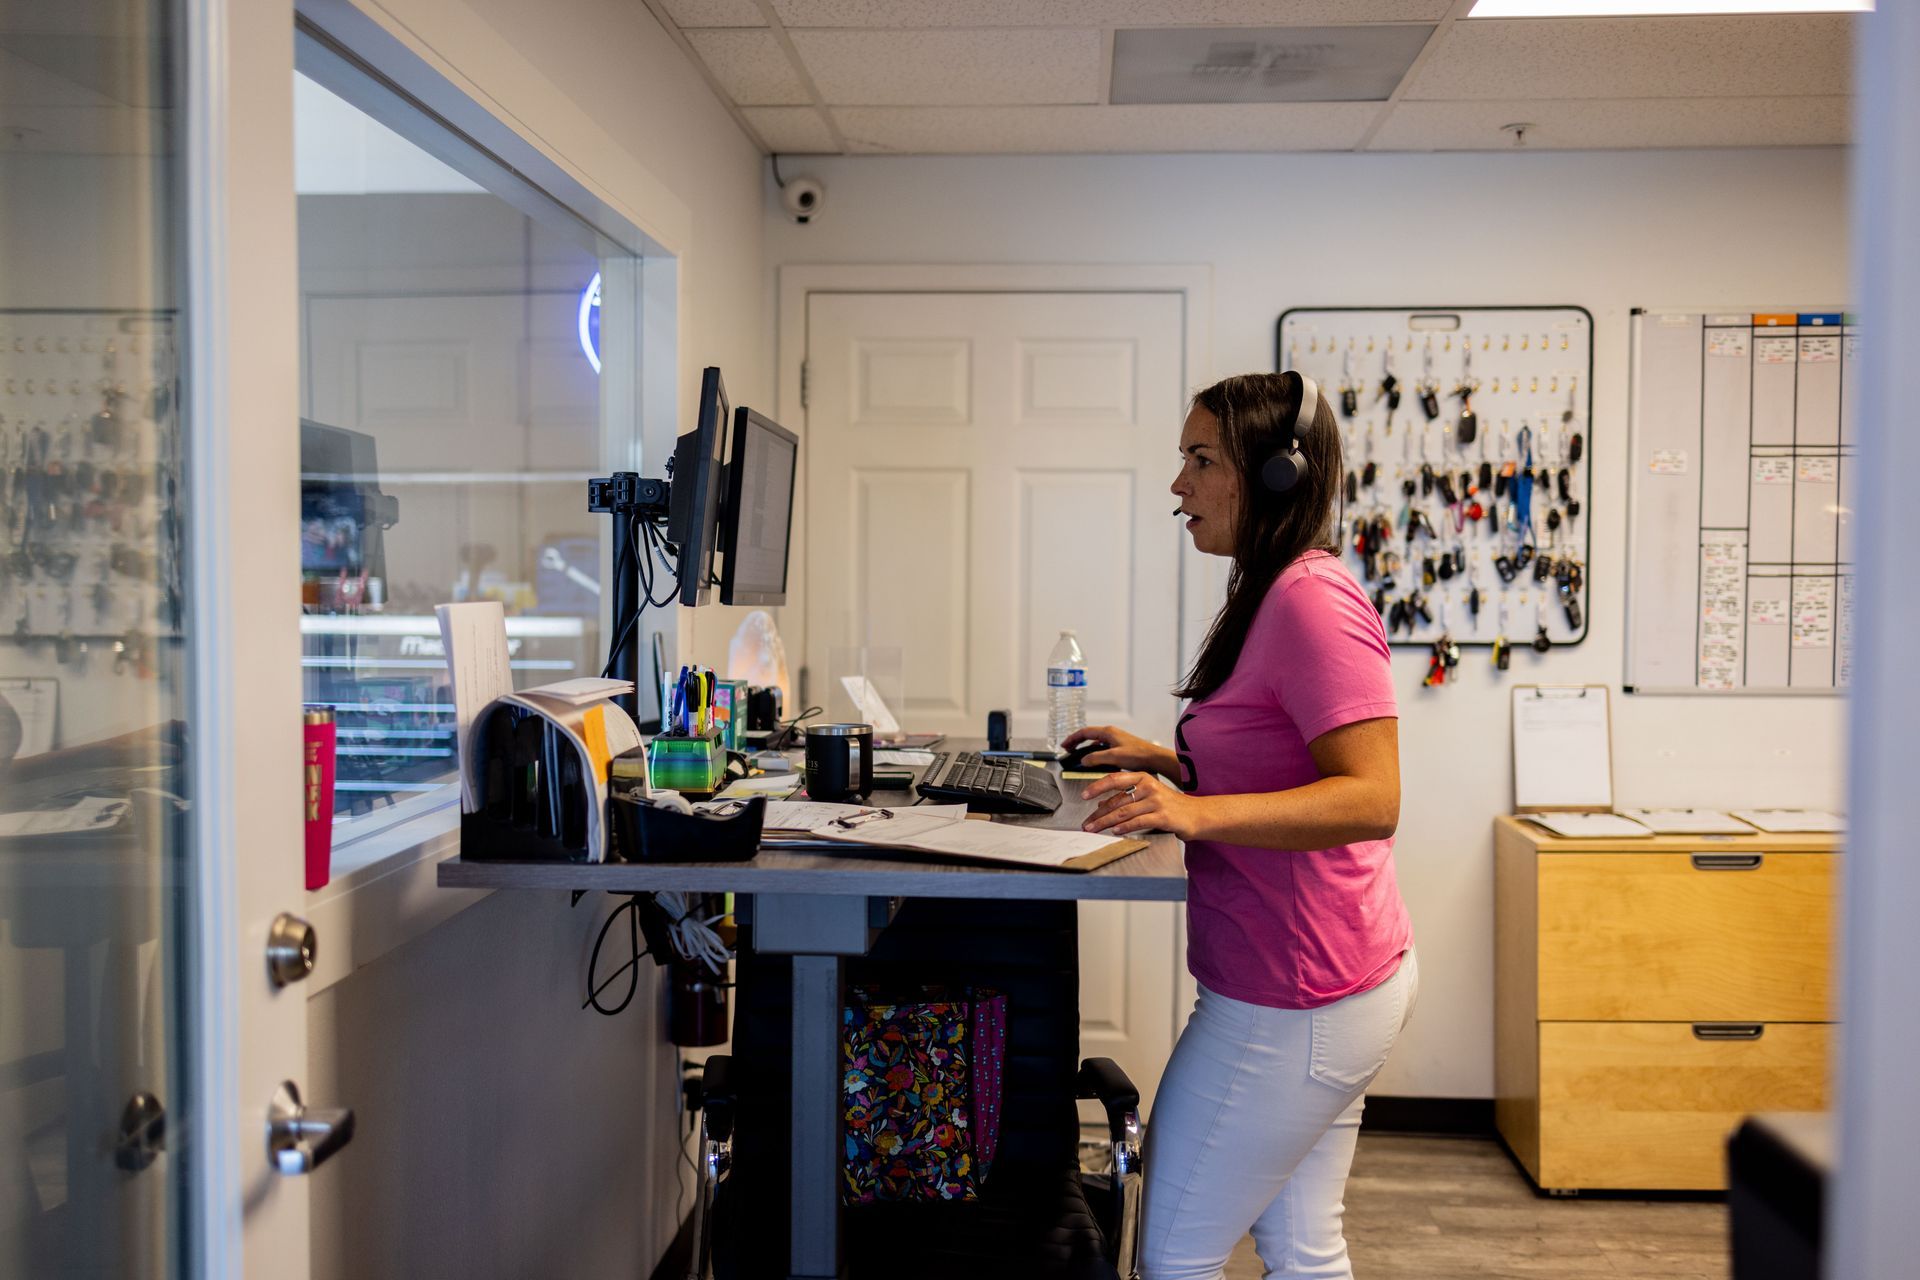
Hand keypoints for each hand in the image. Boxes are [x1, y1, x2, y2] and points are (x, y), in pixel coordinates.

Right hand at [1062, 724, 1170, 773]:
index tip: (1064, 746)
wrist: (1155, 759)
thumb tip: (1083, 760)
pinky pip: (1104, 748)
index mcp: (1108, 732)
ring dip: (1087, 749)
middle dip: (1077, 742)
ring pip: (1097, 743)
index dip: (1072, 739)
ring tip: (1079, 757)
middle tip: (1068, 750)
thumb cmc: (1138, 755)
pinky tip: (1096, 762)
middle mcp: (1112, 734)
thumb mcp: (1113, 757)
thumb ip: (1096, 758)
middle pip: (1089, 736)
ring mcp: (1117, 740)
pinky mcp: (1121, 748)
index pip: (1084, 732)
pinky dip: (1096, 753)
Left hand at [1082, 771, 1206, 839]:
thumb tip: (1102, 805)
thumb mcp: (1147, 796)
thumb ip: (1126, 798)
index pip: (1115, 779)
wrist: (1197, 814)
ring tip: (1094, 830)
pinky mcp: (1163, 816)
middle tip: (1086, 823)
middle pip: (1117, 800)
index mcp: (1143, 778)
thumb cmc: (1171, 806)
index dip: (1097, 787)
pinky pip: (1138, 822)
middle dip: (1098, 814)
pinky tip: (1115, 831)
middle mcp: (1149, 786)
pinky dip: (1124, 828)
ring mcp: (1156, 801)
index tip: (1084, 795)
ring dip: (1106, 823)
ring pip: (1124, 812)